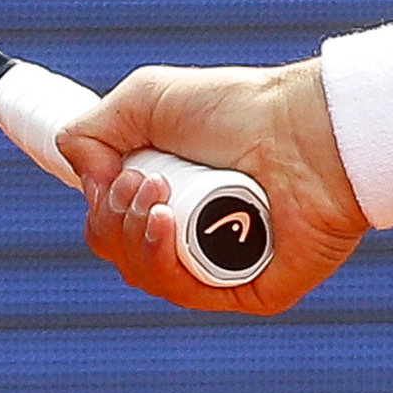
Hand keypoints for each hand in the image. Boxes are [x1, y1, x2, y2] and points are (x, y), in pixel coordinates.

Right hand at [60, 58, 369, 314]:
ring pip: (145, 275)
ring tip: (159, 193)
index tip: (111, 174)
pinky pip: (188, 293)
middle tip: (144, 178)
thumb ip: (92, 130)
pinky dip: (164, 262)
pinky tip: (168, 226)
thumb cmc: (241, 109)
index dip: (102, 208)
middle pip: (118, 252)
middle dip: (115, 218)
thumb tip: (85, 182)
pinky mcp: (251, 289)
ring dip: (135, 236)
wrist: (307, 129)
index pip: (111, 225)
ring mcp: (222, 265)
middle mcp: (194, 233)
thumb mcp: (148, 98)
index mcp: (172, 195)